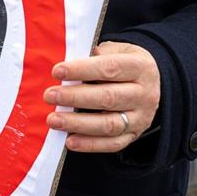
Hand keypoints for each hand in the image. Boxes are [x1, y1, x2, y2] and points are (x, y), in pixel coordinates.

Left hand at [44, 41, 159, 152]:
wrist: (147, 83)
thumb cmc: (119, 64)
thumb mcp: (114, 51)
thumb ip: (93, 55)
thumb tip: (66, 61)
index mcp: (140, 67)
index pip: (110, 68)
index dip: (81, 70)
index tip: (56, 72)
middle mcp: (144, 93)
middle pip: (108, 97)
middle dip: (74, 97)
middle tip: (49, 96)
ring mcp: (141, 117)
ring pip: (109, 124)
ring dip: (78, 124)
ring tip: (53, 120)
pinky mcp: (134, 135)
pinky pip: (113, 144)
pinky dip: (90, 144)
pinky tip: (69, 141)